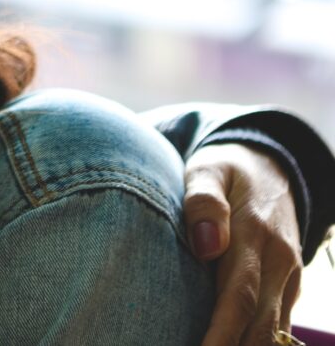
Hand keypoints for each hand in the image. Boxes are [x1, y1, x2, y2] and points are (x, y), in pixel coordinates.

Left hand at [183, 143, 302, 345]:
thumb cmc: (226, 169)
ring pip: (273, 331)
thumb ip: (203, 201)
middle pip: (260, 326)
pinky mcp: (288, 285)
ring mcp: (288, 276)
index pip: (241, 297)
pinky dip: (256, 342)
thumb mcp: (208, 169)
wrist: (268, 164)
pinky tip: (230, 345)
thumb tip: (206, 245)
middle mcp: (279, 261)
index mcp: (256, 235)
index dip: (222, 334)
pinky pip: (276, 324)